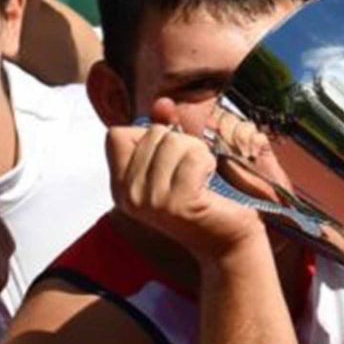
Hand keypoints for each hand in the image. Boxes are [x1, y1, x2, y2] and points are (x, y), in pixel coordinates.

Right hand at [107, 99, 264, 260]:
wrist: (228, 241)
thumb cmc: (203, 199)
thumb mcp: (176, 162)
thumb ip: (165, 130)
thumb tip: (162, 103)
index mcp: (120, 188)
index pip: (116, 135)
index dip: (146, 136)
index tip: (168, 159)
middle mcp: (128, 196)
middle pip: (151, 133)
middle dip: (179, 143)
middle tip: (190, 174)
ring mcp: (151, 202)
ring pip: (174, 142)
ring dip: (197, 153)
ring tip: (201, 179)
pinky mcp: (178, 204)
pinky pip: (194, 157)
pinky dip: (207, 162)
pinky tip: (209, 184)